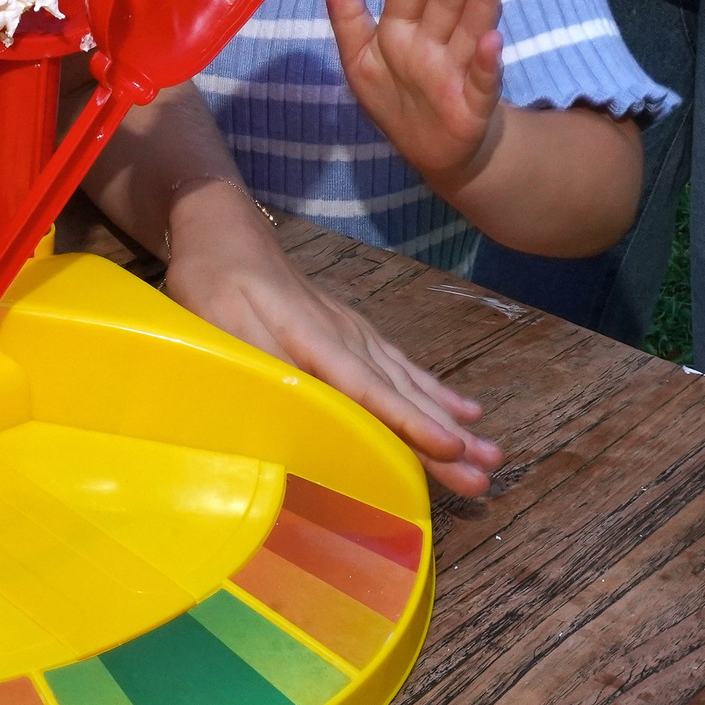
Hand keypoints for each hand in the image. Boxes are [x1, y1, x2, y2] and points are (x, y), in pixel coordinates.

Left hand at [161, 181, 502, 496]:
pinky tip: (465, 410)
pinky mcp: (353, 333)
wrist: (227, 233)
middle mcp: (345, 337)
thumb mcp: (216, 323)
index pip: (366, 388)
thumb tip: (287, 410)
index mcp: (311, 339)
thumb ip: (253, 362)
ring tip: (491, 453)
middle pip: (399, 393)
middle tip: (487, 471)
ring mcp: (354, 333)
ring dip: (449, 420)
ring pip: (407, 383)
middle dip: (443, 436)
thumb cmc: (213, 283)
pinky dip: (433, 390)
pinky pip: (400, 365)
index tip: (449, 447)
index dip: (407, 422)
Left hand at [328, 0, 508, 191]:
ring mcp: (458, 69)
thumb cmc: (395, 96)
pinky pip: (482, 80)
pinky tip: (492, 41)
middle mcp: (435, 42)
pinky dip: (486, 62)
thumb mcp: (360, 60)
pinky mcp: (475, 102)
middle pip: (446, 2)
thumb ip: (348, 19)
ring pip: (471, 28)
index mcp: (403, 30)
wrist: (432, 150)